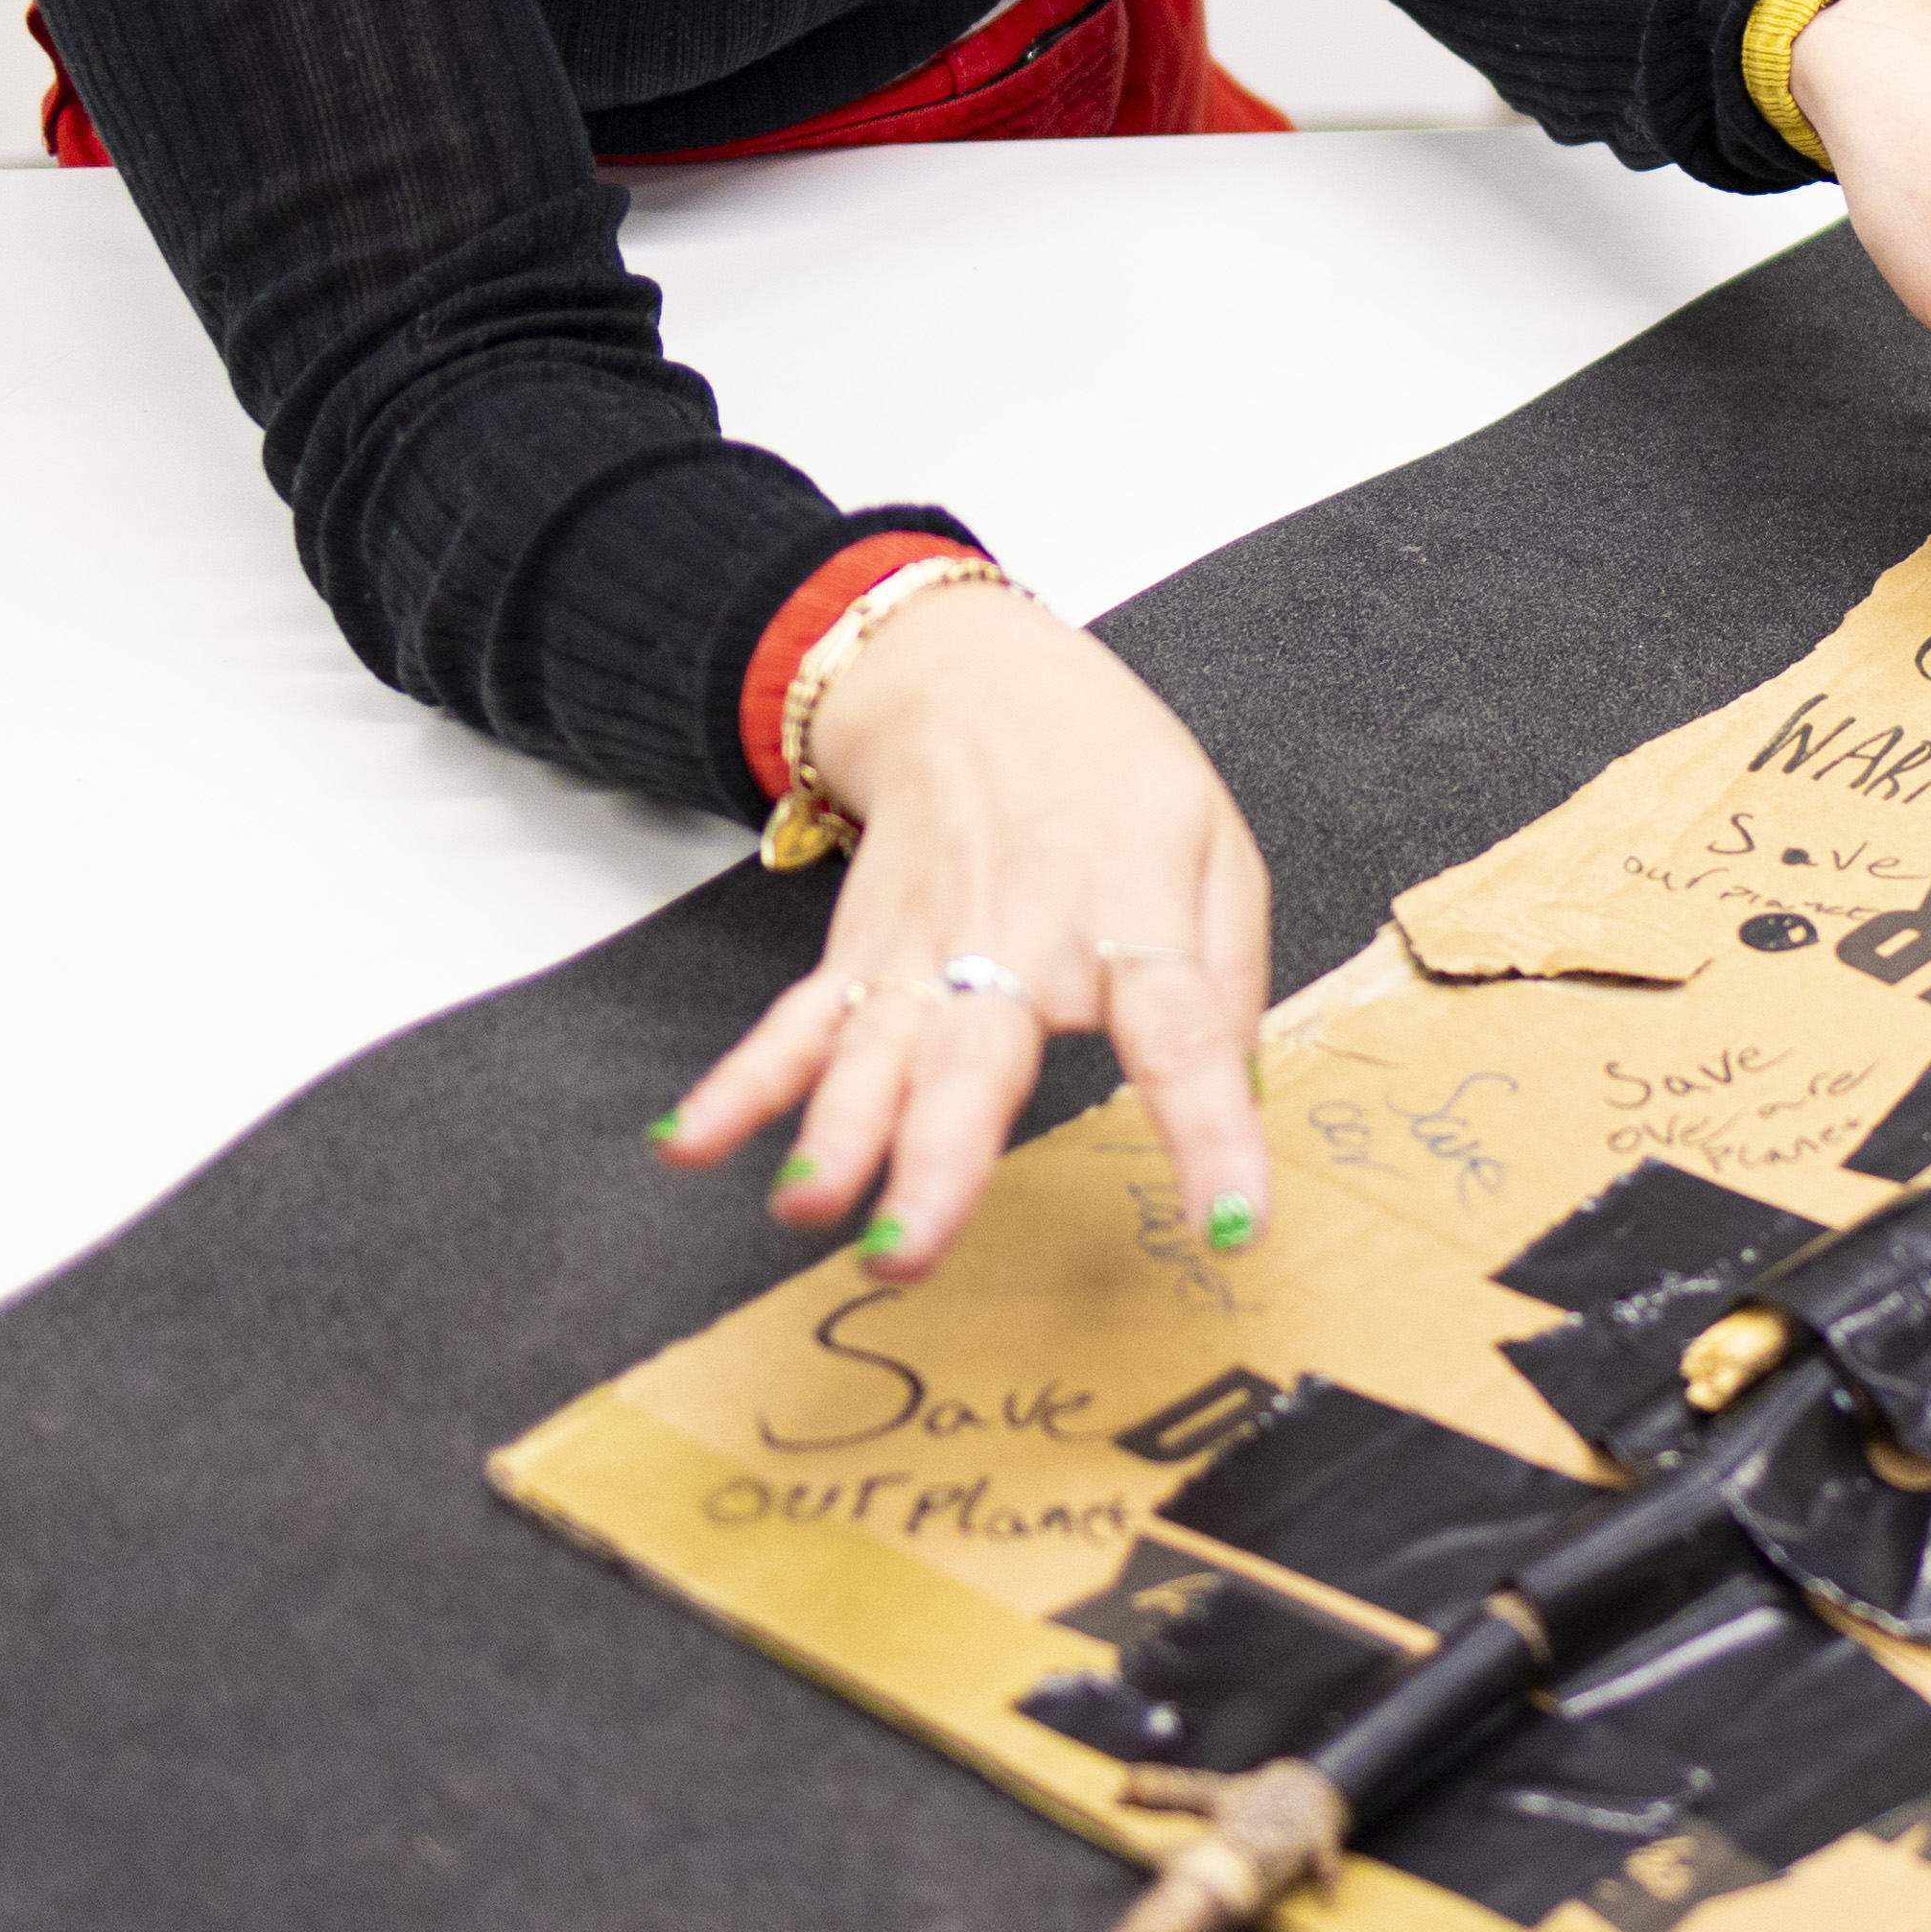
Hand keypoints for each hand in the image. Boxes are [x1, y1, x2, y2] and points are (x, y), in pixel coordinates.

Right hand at [649, 584, 1276, 1280]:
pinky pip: (794, 1027)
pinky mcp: (860, 958)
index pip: (1183, 1037)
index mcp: (1130, 919)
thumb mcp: (1218, 850)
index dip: (1211, 1132)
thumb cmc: (1111, 772)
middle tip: (909, 1246)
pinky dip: (738, 1083)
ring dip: (835, 1133)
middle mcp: (1019, 945)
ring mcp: (925, 955)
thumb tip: (1239, 1100)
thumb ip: (1230, 982)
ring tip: (805, 1201)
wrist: (979, 685)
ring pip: (875, 1055)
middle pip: (979, 1061)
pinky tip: (690, 1139)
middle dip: (939, 1160)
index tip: (1231, 1218)